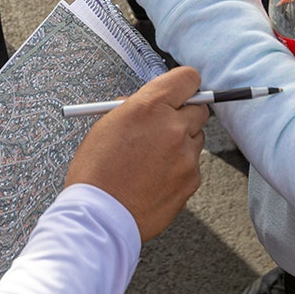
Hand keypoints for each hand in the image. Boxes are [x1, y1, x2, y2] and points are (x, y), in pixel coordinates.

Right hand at [66, 66, 207, 240]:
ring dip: (181, 143)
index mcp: (149, 106)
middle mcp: (173, 127)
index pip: (187, 79)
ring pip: (196, 139)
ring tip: (152, 160)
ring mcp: (186, 155)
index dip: (183, 85)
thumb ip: (133, 109)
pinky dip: (178, 169)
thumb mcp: (106, 126)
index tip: (180, 91)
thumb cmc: (95, 171)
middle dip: (183, 115)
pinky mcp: (192, 180)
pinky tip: (154, 178)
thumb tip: (146, 104)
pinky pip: (192, 165)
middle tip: (165, 125)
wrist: (100, 215)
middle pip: (199, 109)